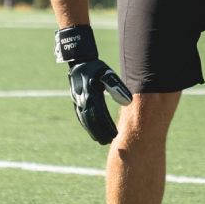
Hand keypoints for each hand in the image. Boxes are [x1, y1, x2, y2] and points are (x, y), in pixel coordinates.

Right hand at [55, 25, 131, 144]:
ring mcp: (77, 101)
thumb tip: (128, 101)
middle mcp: (82, 100)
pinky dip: (87, 126)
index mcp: (90, 94)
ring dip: (94, 132)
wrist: (79, 62)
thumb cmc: (97, 68)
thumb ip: (117, 87)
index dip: (106, 126)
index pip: (99, 115)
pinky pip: (81, 117)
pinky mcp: (76, 101)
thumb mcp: (108, 74)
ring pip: (85, 120)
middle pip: (91, 121)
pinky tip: (93, 133)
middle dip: (100, 132)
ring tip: (103, 141)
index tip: (114, 134)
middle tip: (109, 142)